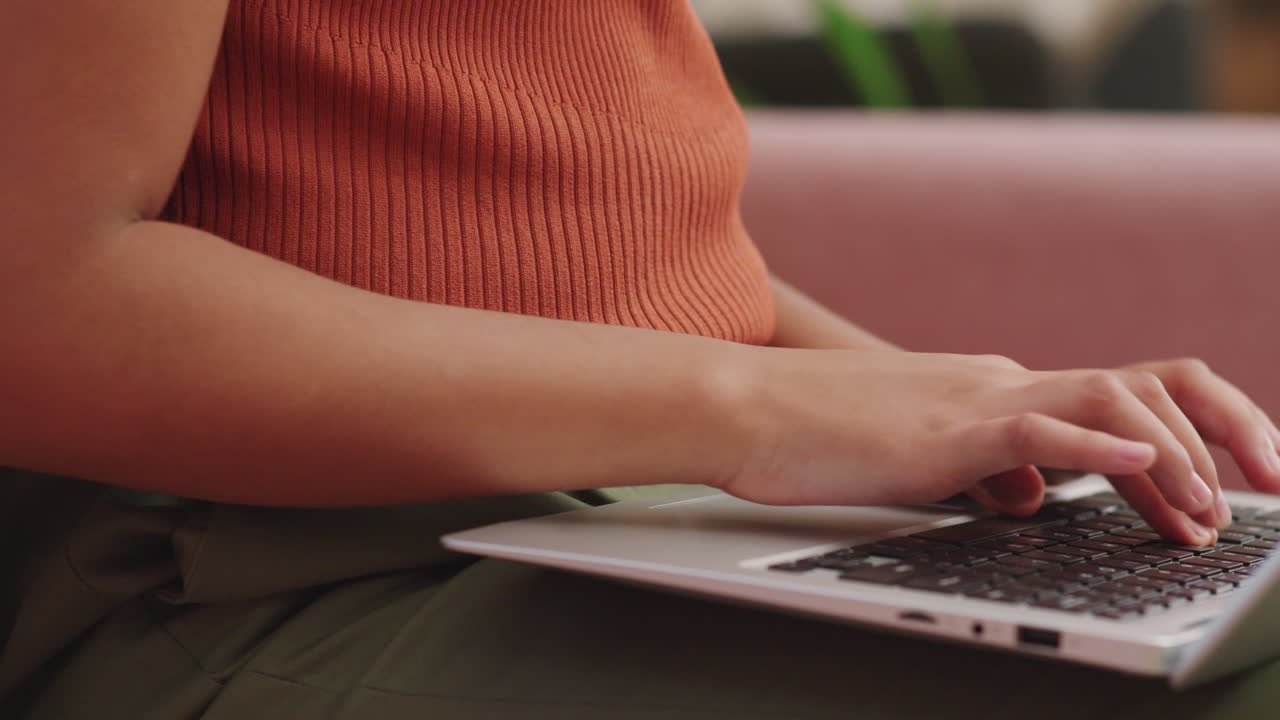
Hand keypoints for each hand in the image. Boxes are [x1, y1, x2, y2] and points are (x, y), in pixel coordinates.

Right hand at [717, 350, 1279, 544]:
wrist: (745, 406)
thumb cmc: (816, 435)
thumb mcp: (918, 457)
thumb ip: (982, 470)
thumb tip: (1032, 498)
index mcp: (998, 390)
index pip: (1117, 399)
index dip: (1186, 439)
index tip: (1218, 492)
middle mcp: (1002, 382)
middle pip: (1143, 387)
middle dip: (1219, 436)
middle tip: (1255, 492)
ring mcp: (977, 399)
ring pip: (1109, 403)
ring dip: (1176, 458)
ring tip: (1205, 513)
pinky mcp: (944, 429)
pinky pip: (1041, 429)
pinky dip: (1103, 449)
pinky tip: (1147, 475)